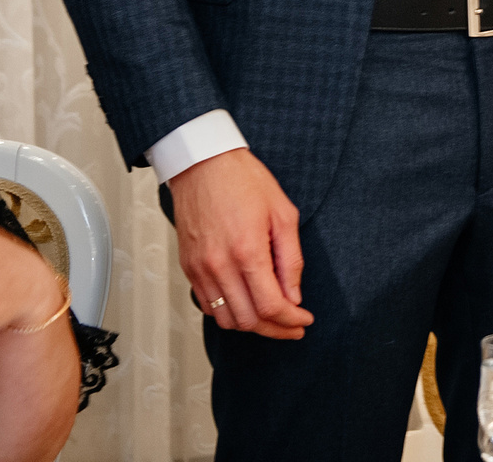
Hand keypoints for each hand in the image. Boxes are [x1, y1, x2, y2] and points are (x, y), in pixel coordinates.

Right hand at [166, 147, 310, 338]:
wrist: (203, 163)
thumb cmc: (243, 181)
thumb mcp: (283, 213)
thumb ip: (291, 260)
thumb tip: (294, 296)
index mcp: (247, 250)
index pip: (271, 305)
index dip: (291, 320)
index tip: (304, 320)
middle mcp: (219, 265)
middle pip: (249, 320)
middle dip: (276, 329)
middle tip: (293, 326)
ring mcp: (200, 269)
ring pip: (226, 320)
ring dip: (251, 325)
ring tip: (272, 317)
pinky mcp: (188, 268)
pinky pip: (207, 305)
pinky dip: (228, 313)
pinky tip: (245, 303)